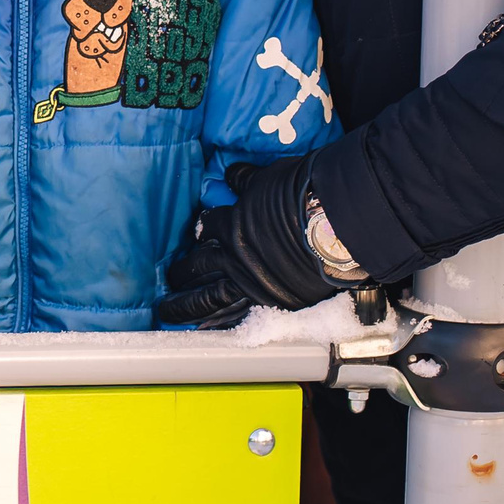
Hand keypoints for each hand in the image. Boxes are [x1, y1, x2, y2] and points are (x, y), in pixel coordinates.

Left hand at [157, 157, 351, 327]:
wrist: (336, 225)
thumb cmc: (304, 197)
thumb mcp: (269, 178)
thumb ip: (247, 180)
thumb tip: (233, 174)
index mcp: (232, 226)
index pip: (208, 227)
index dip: (202, 229)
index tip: (199, 233)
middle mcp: (235, 258)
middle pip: (197, 267)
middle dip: (181, 274)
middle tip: (169, 280)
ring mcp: (251, 283)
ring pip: (207, 298)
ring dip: (184, 306)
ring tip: (168, 312)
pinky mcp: (272, 303)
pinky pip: (237, 317)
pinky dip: (219, 325)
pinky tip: (206, 330)